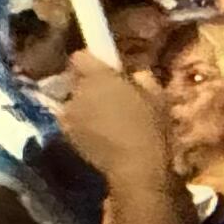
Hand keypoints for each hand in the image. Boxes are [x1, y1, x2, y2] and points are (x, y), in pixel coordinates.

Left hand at [52, 52, 169, 182]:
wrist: (135, 166)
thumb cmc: (150, 127)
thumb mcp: (157, 95)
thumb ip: (142, 77)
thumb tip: (134, 74)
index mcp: (97, 77)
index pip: (80, 56)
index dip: (91, 61)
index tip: (105, 70)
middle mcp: (77, 92)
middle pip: (76, 80)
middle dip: (89, 86)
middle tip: (111, 98)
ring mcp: (69, 115)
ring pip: (74, 102)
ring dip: (85, 106)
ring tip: (106, 120)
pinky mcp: (66, 135)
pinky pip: (72, 121)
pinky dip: (82, 124)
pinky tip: (100, 135)